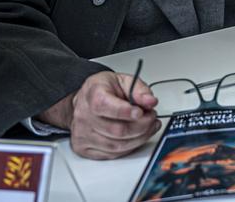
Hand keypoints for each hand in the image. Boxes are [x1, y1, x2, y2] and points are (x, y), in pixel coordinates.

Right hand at [38, 71, 159, 159]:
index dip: (125, 111)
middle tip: (151, 118)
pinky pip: (112, 154)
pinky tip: (137, 137)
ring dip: (139, 138)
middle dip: (141, 126)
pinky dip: (129, 147)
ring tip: (148, 127)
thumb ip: (139, 90)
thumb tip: (150, 101)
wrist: (87, 101)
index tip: (141, 112)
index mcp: (92, 94)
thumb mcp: (124, 81)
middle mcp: (84, 116)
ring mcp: (83, 135)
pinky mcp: (85, 149)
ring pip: (116, 146)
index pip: (104, 105)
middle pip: (116, 130)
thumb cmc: (104, 90)